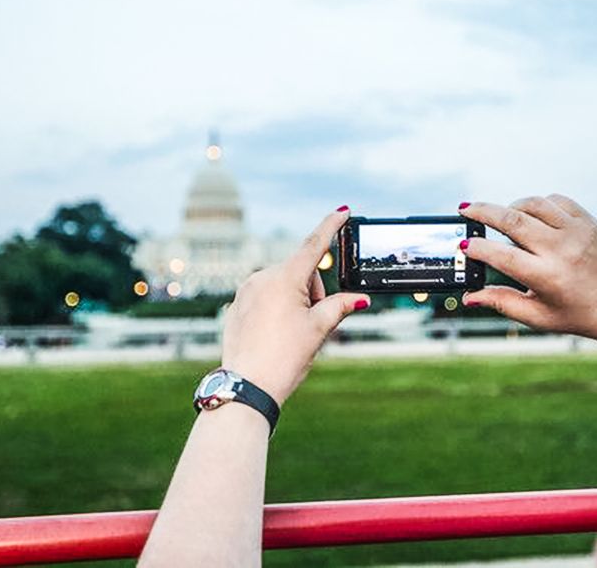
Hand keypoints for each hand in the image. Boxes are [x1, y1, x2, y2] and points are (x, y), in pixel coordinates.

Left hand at [219, 207, 369, 404]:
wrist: (247, 386)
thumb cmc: (283, 358)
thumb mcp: (318, 330)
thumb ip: (340, 306)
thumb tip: (359, 298)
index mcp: (284, 278)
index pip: (314, 244)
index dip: (331, 226)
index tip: (343, 210)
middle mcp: (262, 277)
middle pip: (301, 272)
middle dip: (314, 292)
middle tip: (313, 323)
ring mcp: (246, 290)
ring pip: (283, 284)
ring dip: (296, 300)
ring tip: (291, 333)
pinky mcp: (238, 304)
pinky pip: (265, 296)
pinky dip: (278, 308)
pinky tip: (275, 335)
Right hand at [459, 195, 596, 350]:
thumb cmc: (575, 315)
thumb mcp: (536, 316)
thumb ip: (500, 302)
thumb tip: (468, 296)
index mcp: (548, 277)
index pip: (503, 255)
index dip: (478, 248)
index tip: (463, 245)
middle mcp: (563, 251)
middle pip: (513, 220)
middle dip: (483, 212)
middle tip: (465, 210)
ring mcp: (578, 232)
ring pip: (533, 203)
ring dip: (510, 207)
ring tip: (499, 218)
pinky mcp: (589, 222)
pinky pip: (555, 200)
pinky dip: (536, 205)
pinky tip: (529, 217)